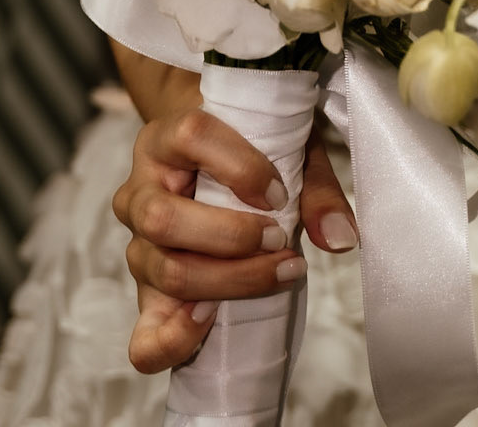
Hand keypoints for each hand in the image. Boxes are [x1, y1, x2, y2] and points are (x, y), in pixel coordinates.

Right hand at [115, 107, 356, 375]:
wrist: (206, 169)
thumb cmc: (248, 154)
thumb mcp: (285, 150)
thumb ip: (313, 187)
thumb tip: (340, 238)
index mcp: (166, 139)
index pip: (190, 136)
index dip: (240, 167)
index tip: (279, 193)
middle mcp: (140, 190)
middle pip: (164, 219)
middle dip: (232, 237)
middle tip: (280, 239)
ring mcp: (138, 246)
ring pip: (166, 272)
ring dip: (228, 281)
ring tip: (277, 273)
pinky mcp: (147, 296)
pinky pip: (143, 338)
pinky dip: (174, 340)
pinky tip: (211, 323)